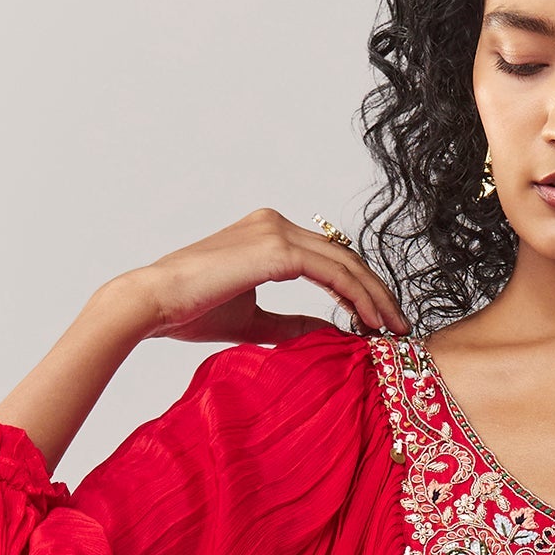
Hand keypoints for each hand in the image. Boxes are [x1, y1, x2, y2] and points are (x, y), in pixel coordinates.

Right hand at [137, 209, 408, 344]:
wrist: (154, 303)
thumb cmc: (190, 311)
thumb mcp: (252, 319)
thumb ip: (291, 321)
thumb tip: (323, 330)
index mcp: (269, 235)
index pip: (329, 259)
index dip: (359, 290)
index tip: (379, 323)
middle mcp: (276, 224)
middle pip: (344, 257)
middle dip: (377, 292)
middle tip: (400, 326)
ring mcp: (277, 232)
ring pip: (344, 263)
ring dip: (374, 297)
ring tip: (393, 329)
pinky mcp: (276, 249)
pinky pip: (331, 273)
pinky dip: (356, 297)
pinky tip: (370, 322)